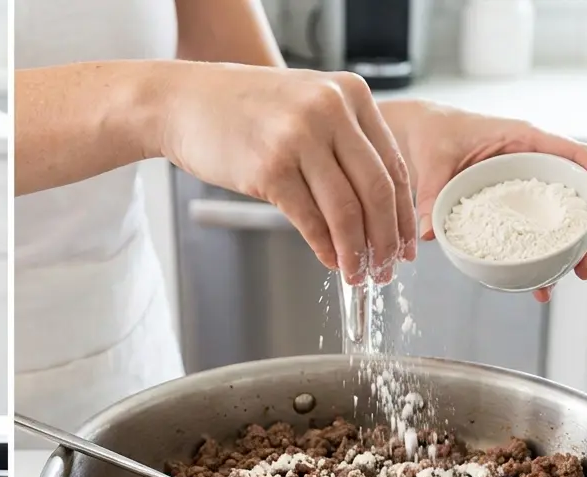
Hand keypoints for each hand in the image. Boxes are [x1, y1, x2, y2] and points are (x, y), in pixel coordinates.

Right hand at [157, 64, 415, 282]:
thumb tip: (371, 207)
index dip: (404, 212)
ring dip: (356, 250)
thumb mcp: (304, 104)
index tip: (405, 243)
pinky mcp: (268, 168)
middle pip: (377, 189)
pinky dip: (324, 246)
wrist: (181, 101)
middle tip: (387, 267)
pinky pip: (308, 218)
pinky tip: (330, 260)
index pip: (393, 163)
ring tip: (358, 273)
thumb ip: (340, 140)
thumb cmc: (239, 107)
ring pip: (346, 209)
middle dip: (387, 238)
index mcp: (350, 93)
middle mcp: (330, 111)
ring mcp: (298, 139)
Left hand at [384, 100, 586, 301]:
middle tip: (585, 266)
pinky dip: (538, 250)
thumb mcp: (432, 161)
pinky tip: (537, 278)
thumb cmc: (435, 133)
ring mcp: (525, 182)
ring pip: (558, 215)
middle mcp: (531, 160)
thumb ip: (431, 193)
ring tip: (567, 278)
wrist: (422, 132)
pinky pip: (533, 224)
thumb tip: (430, 232)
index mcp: (523, 139)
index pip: (575, 154)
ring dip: (567, 247)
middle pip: (576, 194)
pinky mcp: (512, 201)